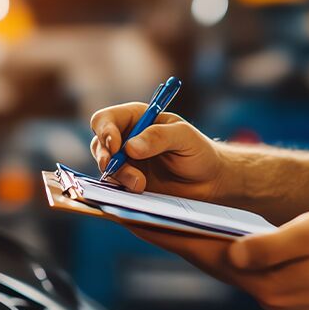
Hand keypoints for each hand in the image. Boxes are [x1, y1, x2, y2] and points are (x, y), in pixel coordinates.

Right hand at [89, 102, 222, 198]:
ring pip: (105, 167)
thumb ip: (159, 137)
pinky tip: (138, 190)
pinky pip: (114, 186)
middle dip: (105, 156)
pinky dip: (121, 188)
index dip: (105, 130)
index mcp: (136, 119)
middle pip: (99, 144)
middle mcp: (125, 139)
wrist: (209, 183)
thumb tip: (130, 147)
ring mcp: (125, 163)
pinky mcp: (128, 184)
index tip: (115, 145)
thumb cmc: (199, 153)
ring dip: (118, 175)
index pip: (106, 120)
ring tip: (140, 184)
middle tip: (114, 166)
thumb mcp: (184, 137)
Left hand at [129, 209, 308, 309]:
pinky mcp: (285, 293)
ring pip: (223, 265)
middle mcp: (263, 293)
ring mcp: (274, 297)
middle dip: (168, 236)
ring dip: (192, 244)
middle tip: (131, 214)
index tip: (131, 216)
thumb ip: (270, 245)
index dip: (164, 232)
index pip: (202, 252)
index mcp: (266, 279)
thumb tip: (233, 252)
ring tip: (161, 221)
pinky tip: (210, 236)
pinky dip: (220, 251)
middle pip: (204, 261)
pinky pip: (242, 269)